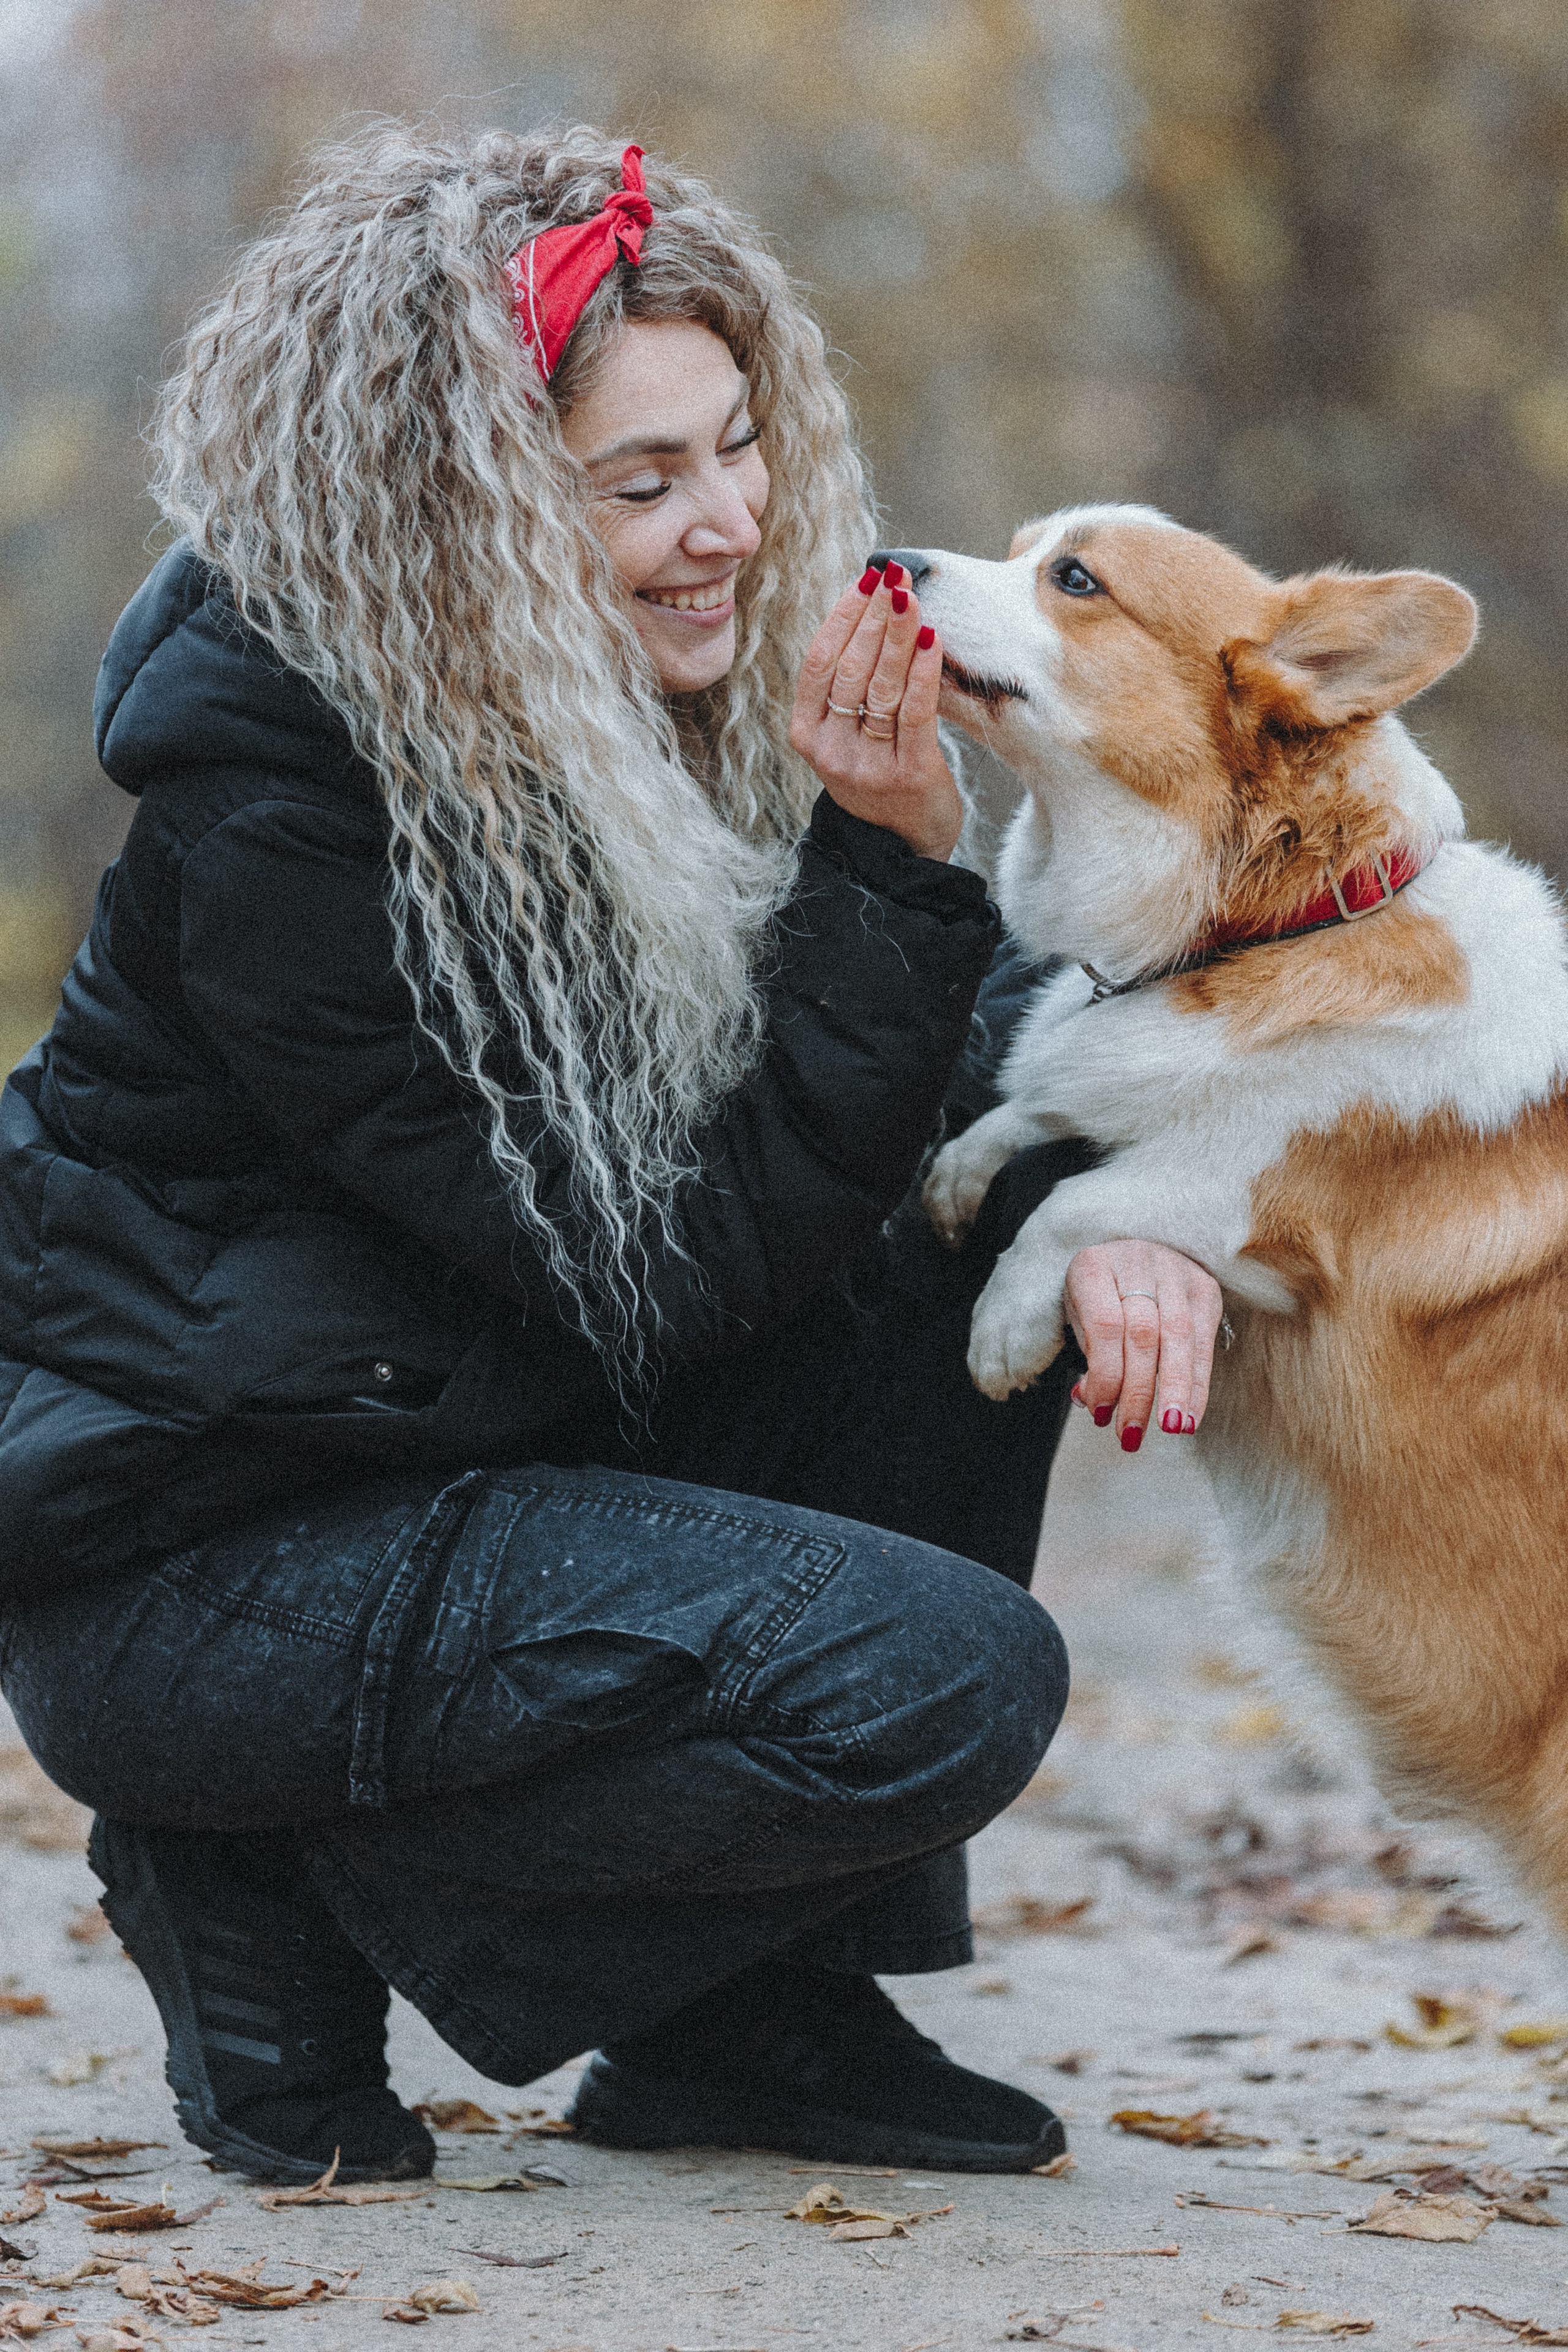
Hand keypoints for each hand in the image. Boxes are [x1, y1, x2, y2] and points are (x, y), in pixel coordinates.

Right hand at [788, 561, 963, 860]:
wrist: (901, 845)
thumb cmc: (877, 774)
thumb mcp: (846, 734)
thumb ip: (848, 686)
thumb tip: (868, 609)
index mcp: (806, 734)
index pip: (820, 662)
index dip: (843, 616)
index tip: (866, 579)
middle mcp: (830, 751)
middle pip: (851, 669)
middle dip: (875, 616)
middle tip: (896, 576)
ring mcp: (867, 766)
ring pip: (882, 687)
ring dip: (898, 635)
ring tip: (912, 595)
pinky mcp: (908, 775)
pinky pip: (915, 713)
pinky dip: (923, 672)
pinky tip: (932, 639)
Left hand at [1063, 1241, 1223, 1452]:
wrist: (1134, 1248)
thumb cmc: (1102, 1293)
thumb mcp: (1080, 1317)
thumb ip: (1088, 1358)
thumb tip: (1094, 1404)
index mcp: (1093, 1266)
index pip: (1105, 1325)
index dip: (1105, 1374)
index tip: (1100, 1414)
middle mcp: (1137, 1262)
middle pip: (1142, 1334)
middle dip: (1138, 1391)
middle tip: (1129, 1435)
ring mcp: (1176, 1271)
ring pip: (1179, 1336)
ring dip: (1176, 1390)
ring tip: (1172, 1429)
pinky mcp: (1206, 1287)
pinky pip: (1204, 1342)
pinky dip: (1198, 1384)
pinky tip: (1190, 1416)